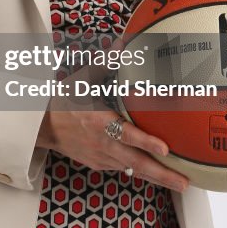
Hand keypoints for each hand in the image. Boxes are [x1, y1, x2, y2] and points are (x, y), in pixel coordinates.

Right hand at [35, 63, 188, 192]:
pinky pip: (123, 170)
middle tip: (185, 183)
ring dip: (156, 179)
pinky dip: (140, 173)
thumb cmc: (64, 101)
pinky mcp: (98, 164)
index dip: (146, 142)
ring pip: (133, 171)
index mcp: (99, 122)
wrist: (42, 125)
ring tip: (179, 184)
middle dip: (162, 174)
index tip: (166, 148)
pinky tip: (156, 177)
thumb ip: (106, 63)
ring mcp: (101, 157)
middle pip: (136, 162)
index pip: (127, 133)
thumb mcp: (83, 79)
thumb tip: (122, 43)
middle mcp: (102, 143)